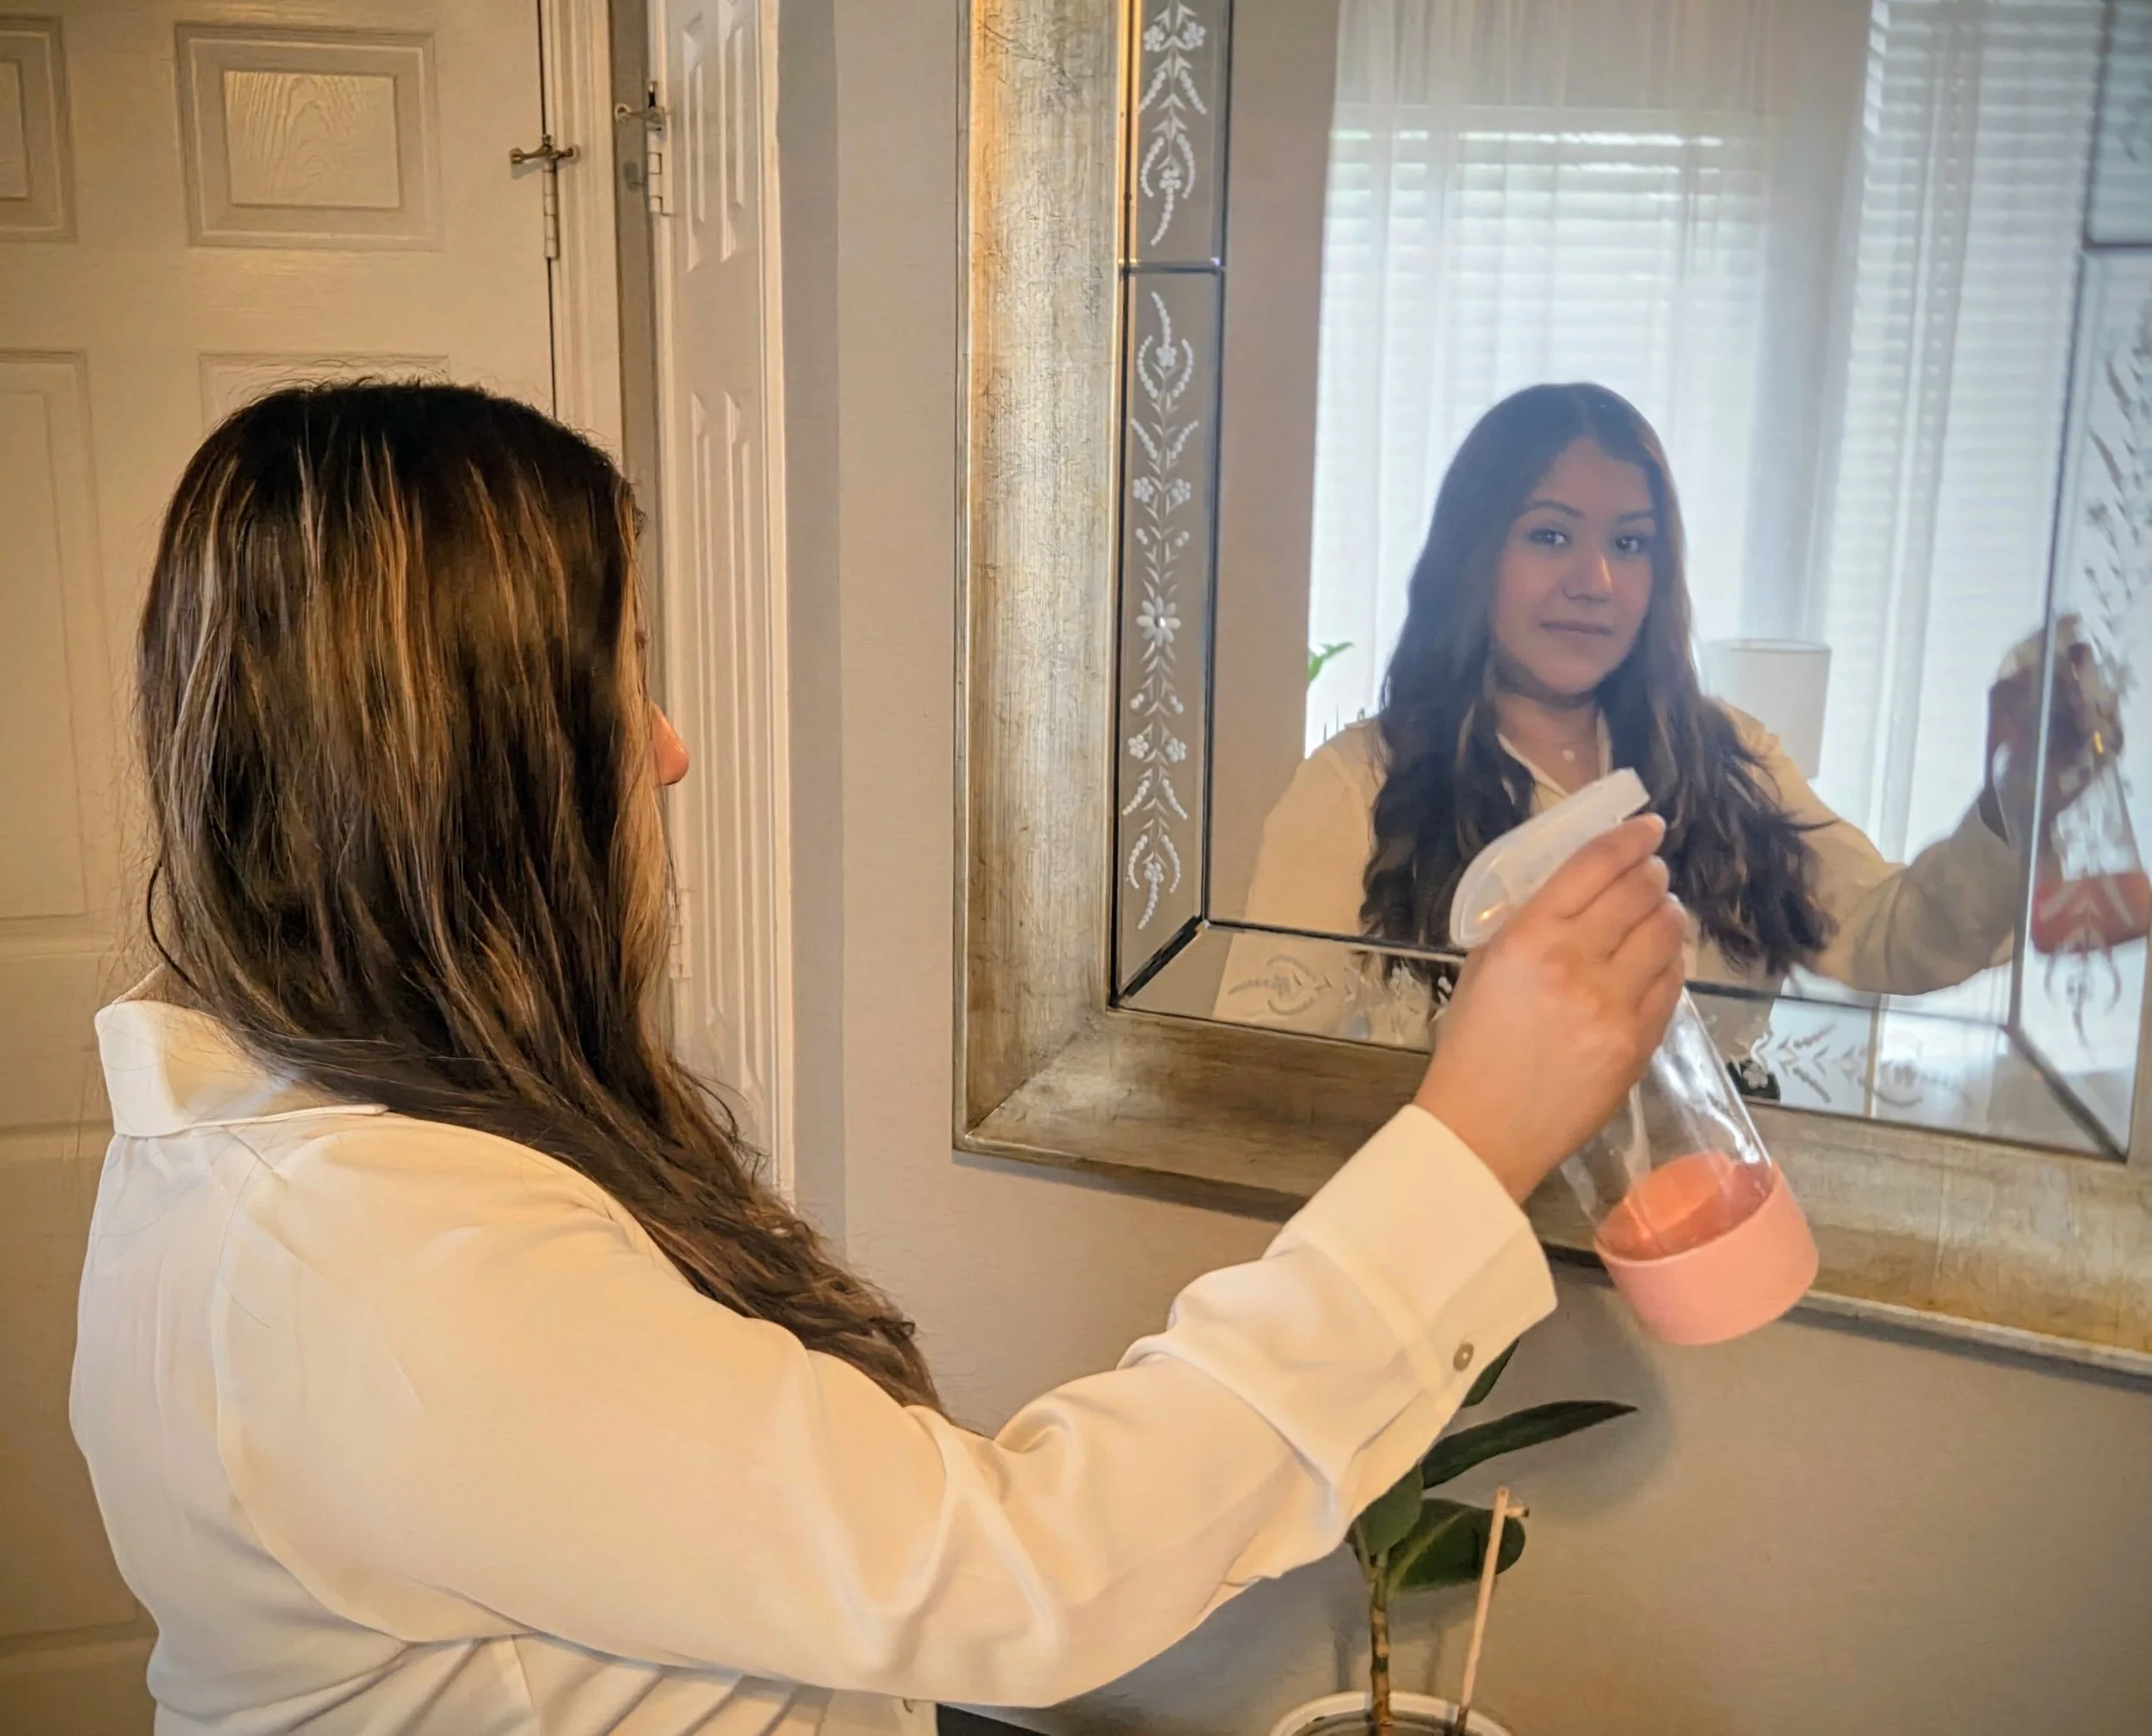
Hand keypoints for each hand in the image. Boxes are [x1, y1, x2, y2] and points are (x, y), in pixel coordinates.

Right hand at [1414, 815, 1685, 1202]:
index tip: (1649, 827)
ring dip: (1668, 915)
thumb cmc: (1472, 1044)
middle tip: (1653, 874)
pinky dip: (1670, 963)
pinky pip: (1672, 985)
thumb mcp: (1483, 967)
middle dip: (1653, 874)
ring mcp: (1612, 1004)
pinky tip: (1658, 961)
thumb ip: (1529, 924)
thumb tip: (1581, 892)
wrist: (1483, 1127)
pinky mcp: (1637, 1042)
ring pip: (1666, 934)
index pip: (1594, 865)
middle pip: (1640, 892)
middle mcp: (1575, 962)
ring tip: (1660, 915)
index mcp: (1527, 936)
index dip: (1630, 837)